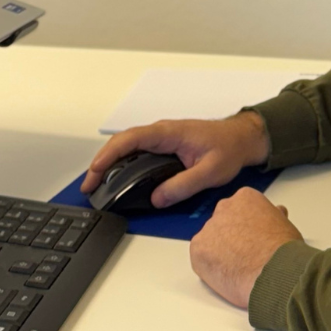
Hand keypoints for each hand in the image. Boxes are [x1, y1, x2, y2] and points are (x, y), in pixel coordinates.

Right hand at [80, 110, 269, 207]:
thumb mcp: (210, 171)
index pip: (131, 139)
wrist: (242, 138)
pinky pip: (138, 153)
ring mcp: (162, 139)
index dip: (109, 154)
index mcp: (169, 133)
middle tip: (89, 187)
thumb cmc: (229, 147)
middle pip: (122, 143)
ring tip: (98, 186)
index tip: (95, 171)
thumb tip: (157, 198)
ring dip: (110, 164)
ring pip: (128, 148)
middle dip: (102, 163)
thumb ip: (183, 185)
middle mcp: (162, 132)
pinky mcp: (164, 146)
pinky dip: (123, 164)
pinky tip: (118, 180)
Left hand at [190, 187, 302, 307]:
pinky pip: (201, 257)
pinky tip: (226, 273)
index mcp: (245, 197)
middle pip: (223, 221)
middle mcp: (224, 207)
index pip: (240, 208)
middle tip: (244, 253)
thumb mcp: (285, 224)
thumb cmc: (283, 248)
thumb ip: (273, 215)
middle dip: (230, 235)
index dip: (247, 225)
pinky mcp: (197, 248)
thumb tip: (276, 213)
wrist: (272, 270)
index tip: (254, 237)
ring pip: (211, 239)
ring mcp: (209, 228)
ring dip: (219, 250)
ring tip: (236, 268)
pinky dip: (210, 266)